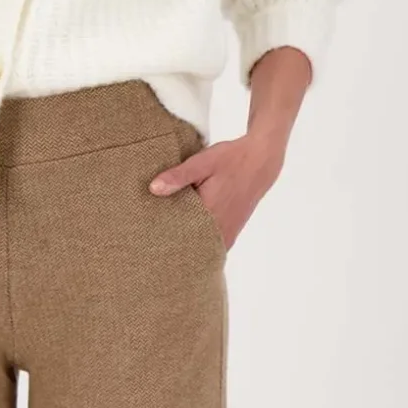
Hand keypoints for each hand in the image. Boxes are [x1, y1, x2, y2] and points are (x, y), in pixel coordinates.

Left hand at [148, 129, 282, 250]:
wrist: (261, 162)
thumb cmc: (231, 159)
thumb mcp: (202, 162)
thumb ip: (178, 176)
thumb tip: (153, 189)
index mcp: (209, 213)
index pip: (178, 235)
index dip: (162, 237)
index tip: (147, 238)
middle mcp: (219, 229)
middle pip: (189, 246)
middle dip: (172, 244)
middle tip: (152, 242)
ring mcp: (227, 233)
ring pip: (202, 248)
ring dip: (187, 244)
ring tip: (167, 241)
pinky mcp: (232, 232)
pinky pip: (212, 245)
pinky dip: (200, 243)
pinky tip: (187, 236)